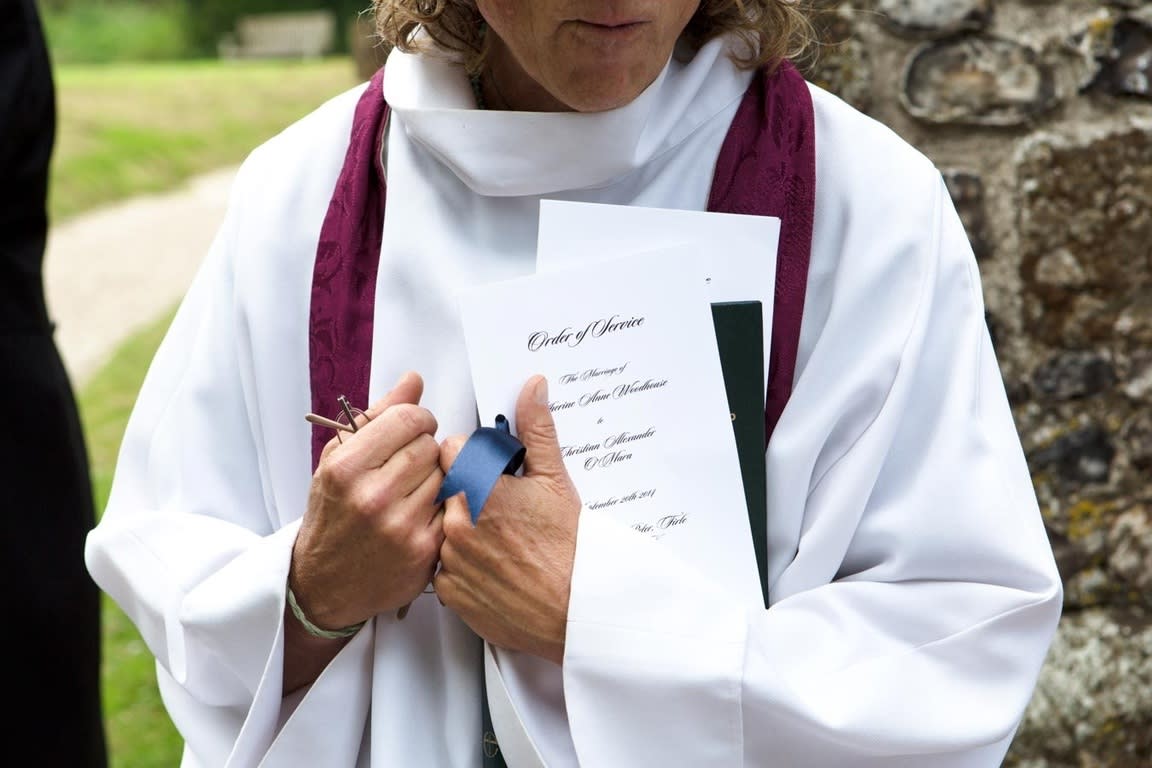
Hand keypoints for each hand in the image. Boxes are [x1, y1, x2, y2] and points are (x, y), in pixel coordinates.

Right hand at [290, 371, 443, 630]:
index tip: (414, 428)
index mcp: (347, 467)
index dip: (418, 419)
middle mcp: (373, 497)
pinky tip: (422, 514)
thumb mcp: (339, 460)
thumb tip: (413, 380)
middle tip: (410, 463)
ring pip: (446, 475)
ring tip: (413, 490)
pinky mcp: (425, 552)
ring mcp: (401, 527)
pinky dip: (442, 507)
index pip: (409, 419)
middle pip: (431, 446)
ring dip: (436, 478)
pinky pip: (452, 508)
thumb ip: (378, 417)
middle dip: (425, 448)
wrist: (325, 584)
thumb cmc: (332, 515)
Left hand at [434, 375, 579, 664]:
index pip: (451, 450)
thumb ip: (537, 429)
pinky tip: (491, 565)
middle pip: (444, 487)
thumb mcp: (556, 479)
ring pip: (440, 525)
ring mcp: (449, 559)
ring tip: (500, 540)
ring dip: (461, 527)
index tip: (493, 472)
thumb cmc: (570, 548)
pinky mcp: (449, 591)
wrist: (576, 609)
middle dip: (466, 491)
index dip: (473, 457)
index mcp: (478, 486)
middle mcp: (456, 521)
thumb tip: (532, 387)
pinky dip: (461, 564)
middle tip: (501, 509)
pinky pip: (442, 565)